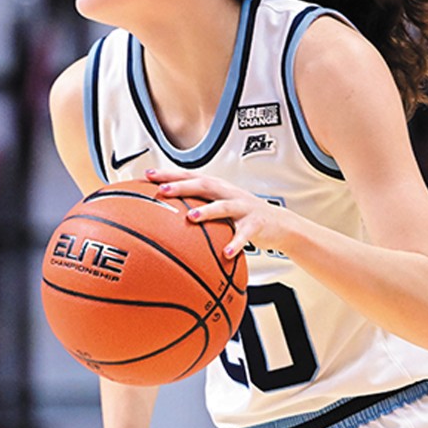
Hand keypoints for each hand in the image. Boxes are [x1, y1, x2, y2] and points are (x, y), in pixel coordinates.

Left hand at [146, 167, 293, 259]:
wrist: (280, 224)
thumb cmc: (241, 216)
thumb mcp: (219, 209)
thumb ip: (196, 209)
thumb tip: (162, 220)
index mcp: (217, 189)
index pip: (190, 176)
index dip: (170, 174)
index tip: (147, 175)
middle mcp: (229, 193)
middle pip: (204, 185)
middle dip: (183, 186)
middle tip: (163, 190)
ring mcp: (243, 208)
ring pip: (224, 206)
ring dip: (207, 210)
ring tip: (191, 217)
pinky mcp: (256, 224)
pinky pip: (244, 235)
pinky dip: (235, 243)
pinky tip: (226, 253)